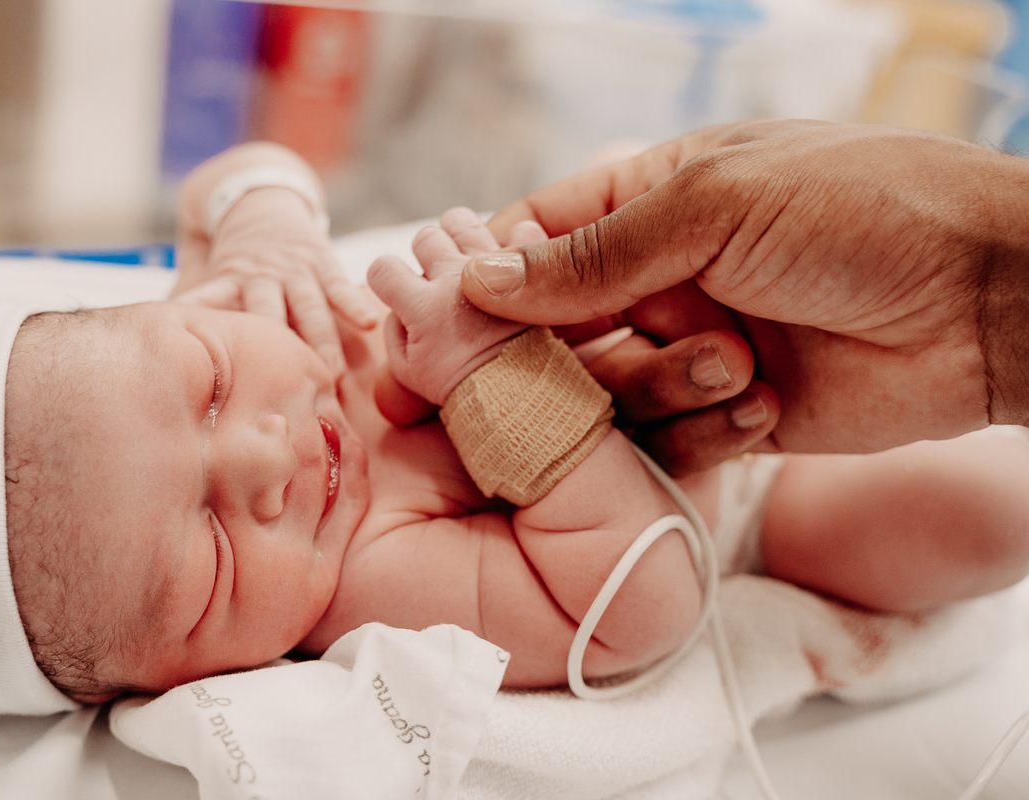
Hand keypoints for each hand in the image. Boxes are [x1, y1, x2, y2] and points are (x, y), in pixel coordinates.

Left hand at [173, 143, 377, 377]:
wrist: (257, 197)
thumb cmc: (232, 253)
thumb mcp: (204, 272)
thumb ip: (191, 305)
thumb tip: (161, 342)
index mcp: (230, 281)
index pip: (215, 307)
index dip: (210, 328)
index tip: (204, 362)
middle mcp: (263, 278)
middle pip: (270, 317)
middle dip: (279, 352)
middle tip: (286, 387)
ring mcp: (295, 271)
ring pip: (310, 309)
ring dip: (322, 341)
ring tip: (331, 373)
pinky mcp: (323, 263)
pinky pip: (340, 287)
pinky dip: (353, 305)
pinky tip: (368, 324)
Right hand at [367, 207, 529, 407]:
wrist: (523, 396)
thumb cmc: (464, 390)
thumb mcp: (410, 373)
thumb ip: (394, 330)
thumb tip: (398, 305)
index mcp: (424, 305)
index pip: (383, 268)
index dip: (385, 280)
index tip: (397, 294)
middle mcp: (457, 277)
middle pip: (425, 238)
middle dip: (425, 255)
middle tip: (438, 279)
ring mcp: (495, 267)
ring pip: (461, 222)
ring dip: (459, 236)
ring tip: (468, 260)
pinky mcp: (530, 266)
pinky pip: (523, 232)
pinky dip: (518, 240)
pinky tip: (513, 258)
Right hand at [464, 120, 1028, 451]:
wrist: (992, 301)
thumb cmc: (866, 212)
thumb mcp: (718, 205)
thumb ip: (596, 252)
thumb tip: (480, 278)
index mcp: (655, 200)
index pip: (539, 237)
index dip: (488, 276)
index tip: (446, 317)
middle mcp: (664, 277)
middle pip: (559, 330)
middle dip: (562, 355)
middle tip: (565, 372)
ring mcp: (695, 347)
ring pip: (610, 395)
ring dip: (661, 386)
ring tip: (736, 362)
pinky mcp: (732, 414)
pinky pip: (672, 441)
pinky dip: (706, 428)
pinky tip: (765, 399)